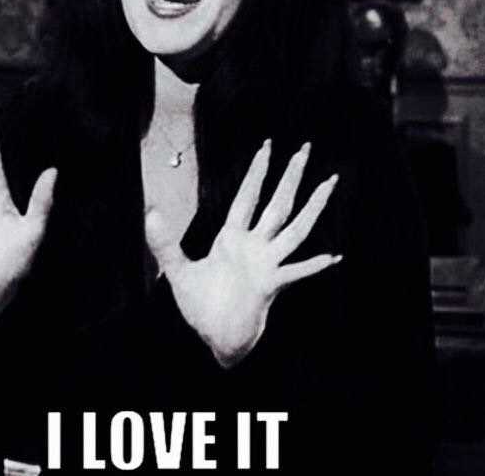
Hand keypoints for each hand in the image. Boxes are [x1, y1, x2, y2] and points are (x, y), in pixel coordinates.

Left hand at [146, 140, 340, 367]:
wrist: (215, 338)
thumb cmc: (201, 305)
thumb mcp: (177, 271)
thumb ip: (163, 243)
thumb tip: (150, 213)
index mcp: (232, 238)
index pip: (247, 196)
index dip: (256, 171)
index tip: (267, 146)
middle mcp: (254, 246)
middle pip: (277, 204)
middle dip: (290, 176)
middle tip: (305, 148)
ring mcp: (266, 264)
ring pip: (295, 230)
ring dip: (312, 207)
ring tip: (329, 183)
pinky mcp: (271, 287)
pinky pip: (296, 273)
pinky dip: (314, 266)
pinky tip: (334, 257)